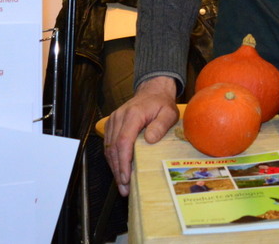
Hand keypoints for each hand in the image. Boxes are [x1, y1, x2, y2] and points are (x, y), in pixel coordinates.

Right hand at [103, 75, 180, 196]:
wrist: (152, 91)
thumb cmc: (161, 103)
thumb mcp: (168, 113)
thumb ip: (160, 125)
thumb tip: (149, 140)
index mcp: (133, 115)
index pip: (123, 141)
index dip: (124, 162)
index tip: (126, 177)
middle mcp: (119, 117)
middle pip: (114, 148)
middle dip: (118, 170)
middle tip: (124, 189)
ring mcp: (113, 121)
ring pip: (109, 148)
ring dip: (114, 168)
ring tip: (122, 185)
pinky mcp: (112, 125)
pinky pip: (109, 145)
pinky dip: (113, 160)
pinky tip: (119, 171)